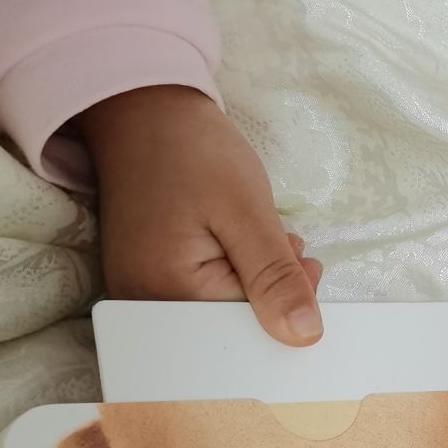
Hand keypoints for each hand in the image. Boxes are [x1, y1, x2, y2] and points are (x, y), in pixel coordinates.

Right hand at [77, 85, 322, 345]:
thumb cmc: (193, 152)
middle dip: (268, 291)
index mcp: (166, 294)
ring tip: (255, 235)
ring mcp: (142, 292)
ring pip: (219, 309)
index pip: (245, 331)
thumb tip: (304, 335)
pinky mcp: (150, 278)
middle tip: (282, 243)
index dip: (286, 301)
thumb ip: (274, 277)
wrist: (145, 112)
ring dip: (252, 279)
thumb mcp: (247, 211)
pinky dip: (231, 272)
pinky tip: (236, 241)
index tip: (301, 261)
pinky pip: (202, 293)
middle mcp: (145, 304)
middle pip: (229, 326)